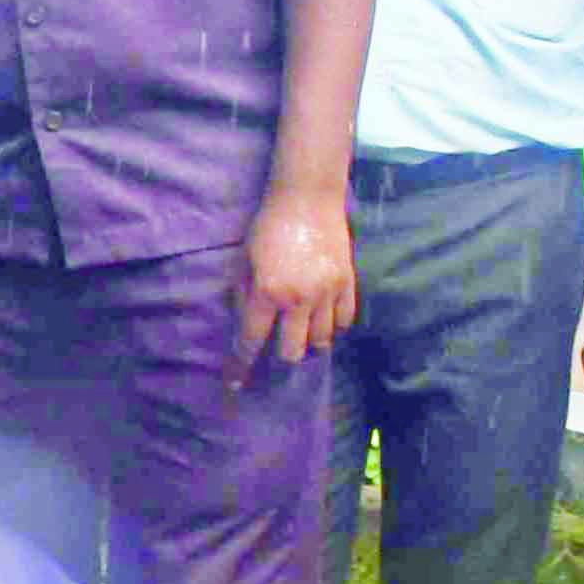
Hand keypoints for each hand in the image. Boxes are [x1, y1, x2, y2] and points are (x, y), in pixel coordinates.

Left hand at [228, 184, 355, 379]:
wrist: (308, 199)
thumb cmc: (268, 227)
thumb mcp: (243, 261)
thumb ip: (243, 296)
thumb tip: (244, 326)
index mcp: (267, 293)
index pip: (251, 341)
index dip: (241, 367)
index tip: (235, 385)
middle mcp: (298, 299)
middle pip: (293, 352)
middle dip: (281, 359)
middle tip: (276, 354)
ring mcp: (327, 293)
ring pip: (322, 341)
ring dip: (309, 345)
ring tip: (301, 339)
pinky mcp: (348, 284)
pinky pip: (344, 321)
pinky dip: (333, 328)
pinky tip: (323, 324)